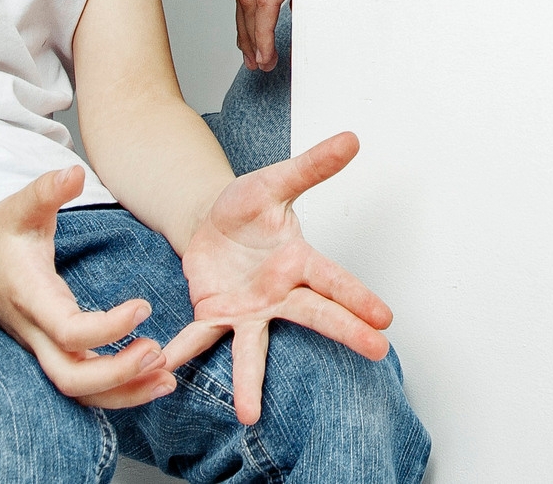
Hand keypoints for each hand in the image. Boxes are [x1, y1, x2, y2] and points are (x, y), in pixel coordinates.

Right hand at [0, 167, 177, 408]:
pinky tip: (153, 380)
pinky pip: (82, 387)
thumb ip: (47, 190)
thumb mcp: (21, 206)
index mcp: (32, 298)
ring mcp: (41, 347)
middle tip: (161, 352)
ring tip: (169, 379)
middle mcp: (36, 332)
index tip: (144, 306)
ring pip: (78, 392)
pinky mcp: (50, 352)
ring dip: (125, 393)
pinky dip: (117, 391)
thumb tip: (73, 171)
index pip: (69, 331)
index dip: (108, 328)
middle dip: (118, 375)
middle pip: (72, 379)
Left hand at [159, 132, 393, 424]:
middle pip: (317, 314)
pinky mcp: (215, 315)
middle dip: (346, 333)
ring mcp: (249, 310)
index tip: (386, 318)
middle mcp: (280, 292)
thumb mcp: (273, 181)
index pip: (335, 278)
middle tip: (376, 352)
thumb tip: (351, 138)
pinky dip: (183, 351)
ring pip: (253, 348)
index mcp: (298, 260)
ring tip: (249, 415)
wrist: (208, 220)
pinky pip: (200, 337)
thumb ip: (311, 165)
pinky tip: (166, 366)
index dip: (360, 296)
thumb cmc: (246, 205)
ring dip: (250, 382)